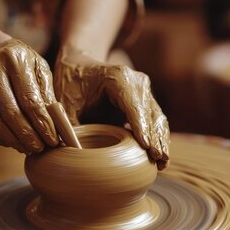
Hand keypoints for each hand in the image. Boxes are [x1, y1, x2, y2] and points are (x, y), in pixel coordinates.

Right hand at [0, 39, 58, 153]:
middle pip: (10, 113)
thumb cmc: (22, 64)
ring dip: (13, 141)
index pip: (29, 100)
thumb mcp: (39, 70)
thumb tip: (58, 125)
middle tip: (40, 148)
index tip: (53, 140)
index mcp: (13, 58)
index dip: (42, 124)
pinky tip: (13, 142)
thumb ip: (47, 95)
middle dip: (28, 135)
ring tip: (28, 148)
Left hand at [54, 47, 169, 169]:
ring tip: (163, 163)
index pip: (133, 105)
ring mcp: (143, 91)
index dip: (140, 126)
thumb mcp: (66, 103)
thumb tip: (74, 153)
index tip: (146, 146)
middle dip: (155, 138)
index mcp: (118, 78)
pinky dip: (158, 138)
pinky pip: (154, 121)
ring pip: (157, 118)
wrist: (79, 66)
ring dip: (161, 141)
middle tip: (159, 161)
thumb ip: (70, 126)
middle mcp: (136, 82)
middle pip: (150, 113)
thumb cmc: (71, 84)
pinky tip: (161, 156)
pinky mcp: (144, 102)